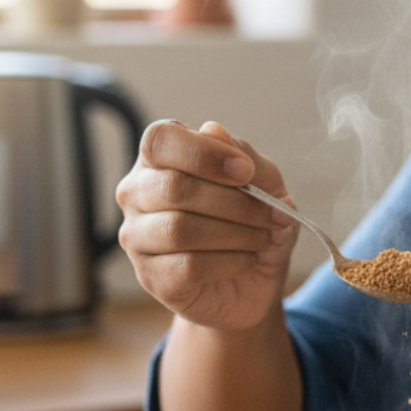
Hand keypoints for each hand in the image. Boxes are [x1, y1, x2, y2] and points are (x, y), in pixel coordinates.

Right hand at [115, 120, 298, 331]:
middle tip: (274, 215)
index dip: (204, 153)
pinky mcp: (150, 277)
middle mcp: (137, 193)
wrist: (252, 280)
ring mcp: (137, 237)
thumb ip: (243, 154)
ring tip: (267, 238)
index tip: (246, 171)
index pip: (161, 139)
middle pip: (175, 188)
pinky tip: (249, 259)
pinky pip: (188, 266)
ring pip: (180, 229)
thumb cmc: (251, 221)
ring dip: (237, 234)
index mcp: (159, 159)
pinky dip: (230, 262)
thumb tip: (213, 130)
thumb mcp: (264, 182)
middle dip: (236, 203)